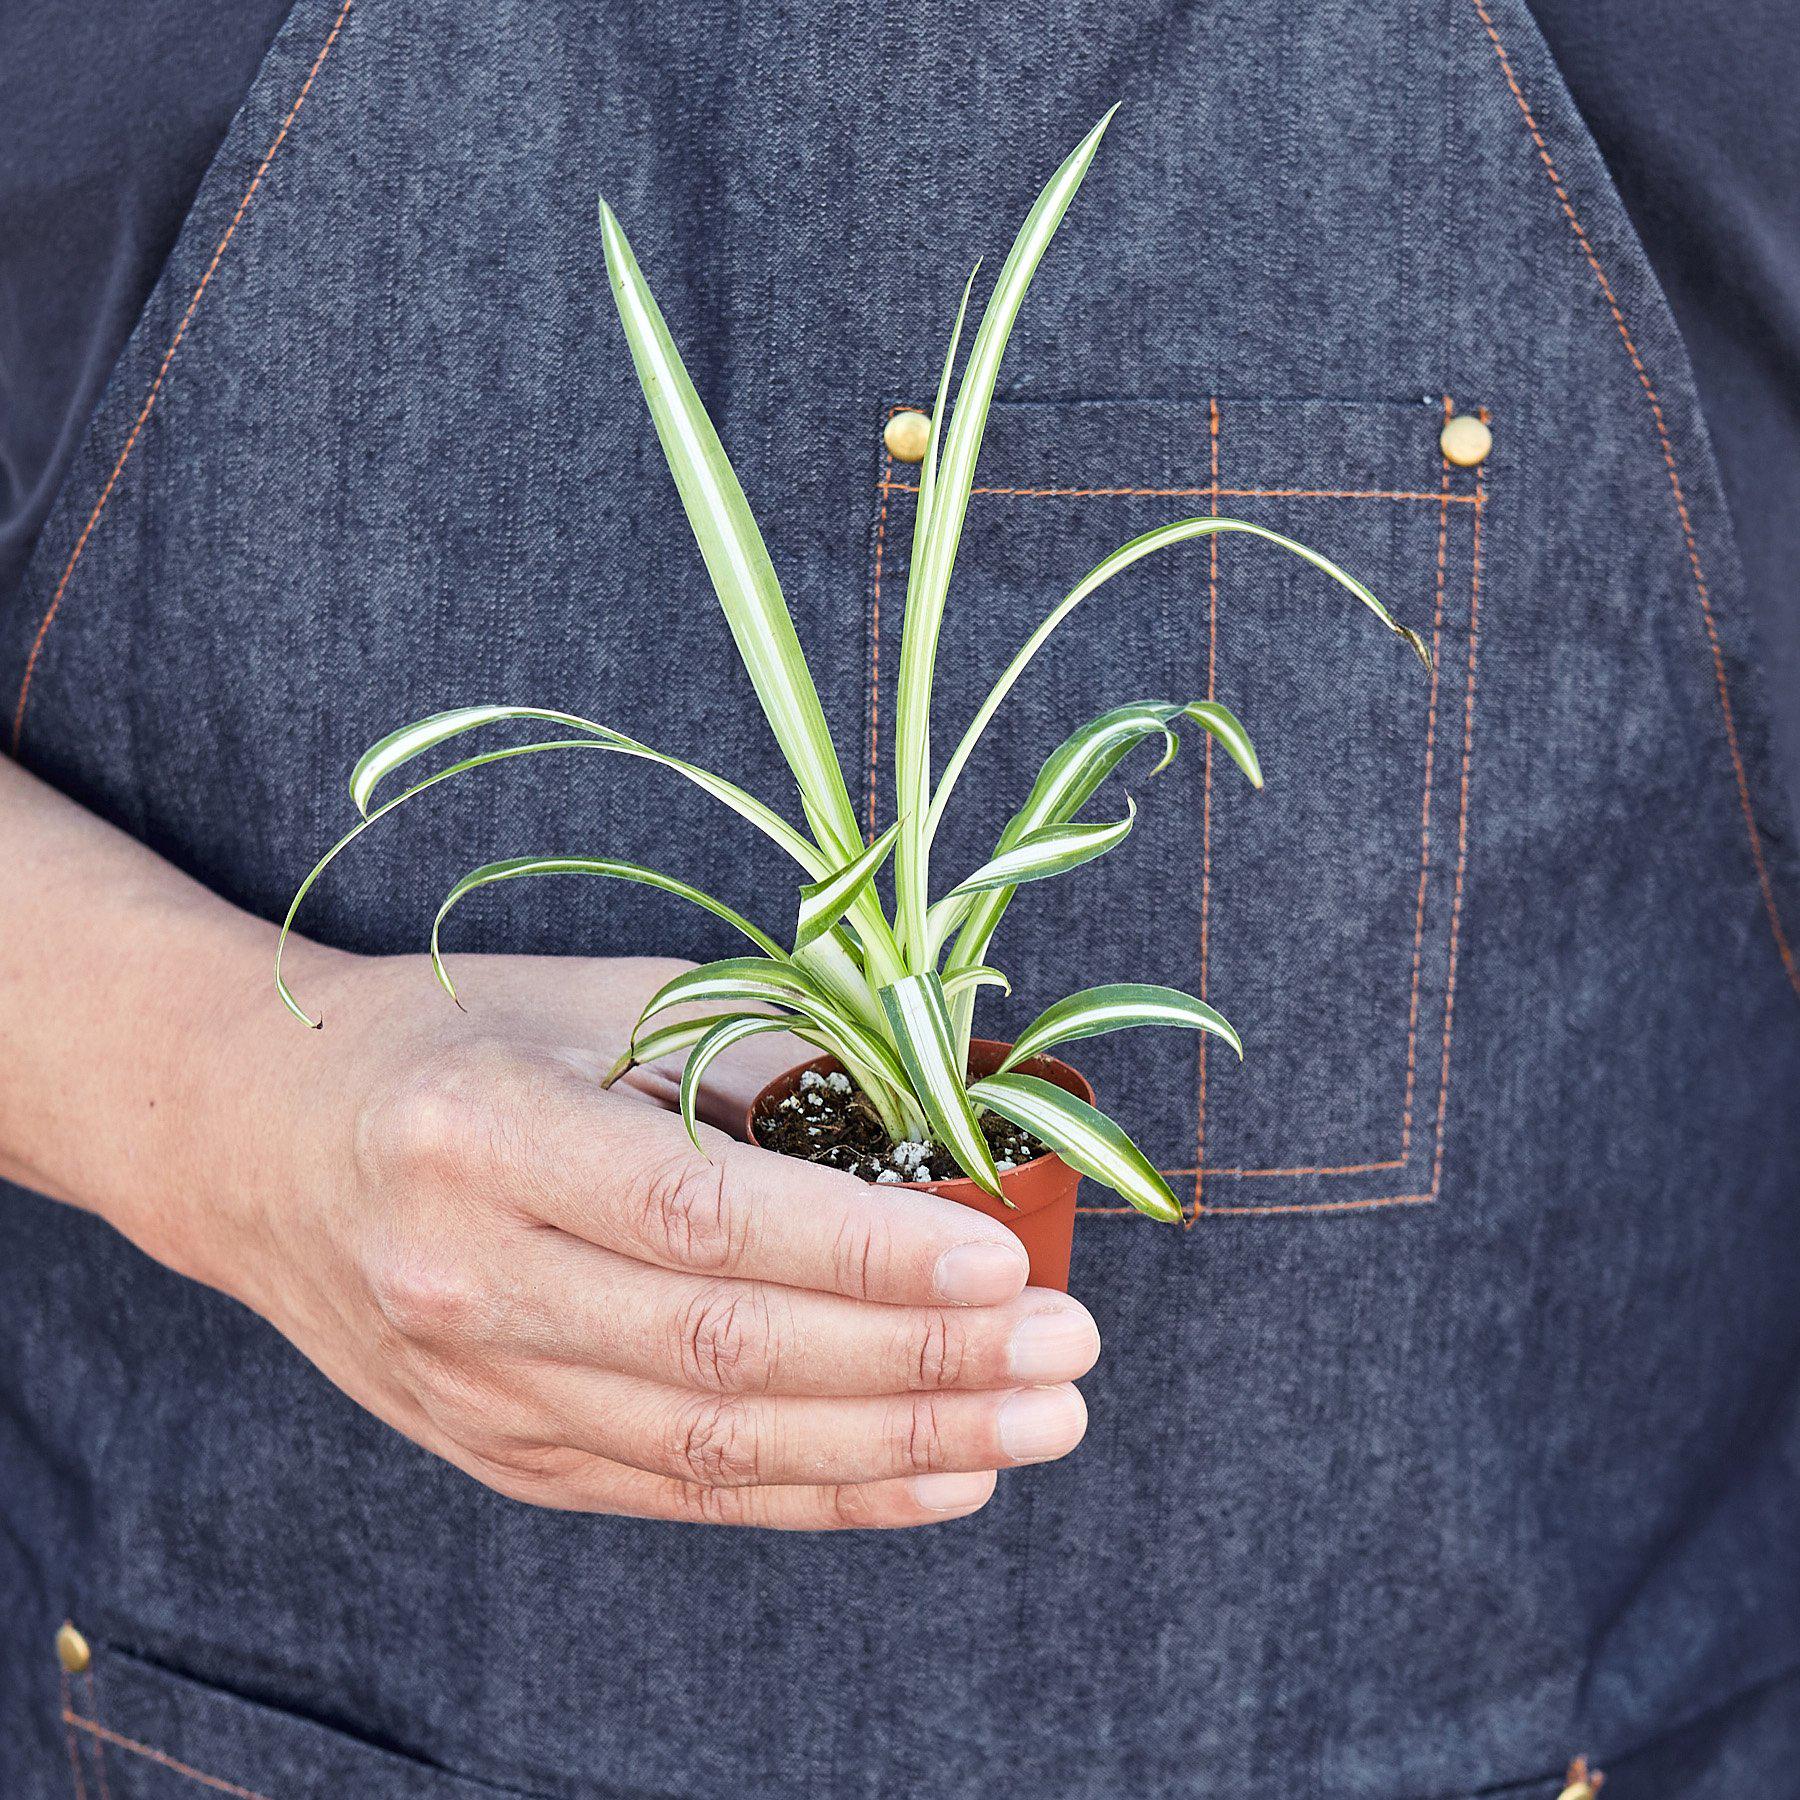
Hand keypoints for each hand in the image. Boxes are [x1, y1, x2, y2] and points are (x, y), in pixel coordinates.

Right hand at [183, 951, 1098, 1528]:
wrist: (262, 1141)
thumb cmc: (445, 1040)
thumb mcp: (593, 1000)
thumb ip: (755, 1055)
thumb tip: (930, 1121)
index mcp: (482, 1139)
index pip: (702, 1219)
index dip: (860, 1249)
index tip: (999, 1256)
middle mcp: (467, 1281)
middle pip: (725, 1353)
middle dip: (917, 1362)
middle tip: (1064, 1348)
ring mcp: (477, 1389)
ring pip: (718, 1449)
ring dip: (898, 1444)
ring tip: (1036, 1422)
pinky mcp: (499, 1453)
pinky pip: (683, 1492)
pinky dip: (821, 1493)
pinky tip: (935, 1473)